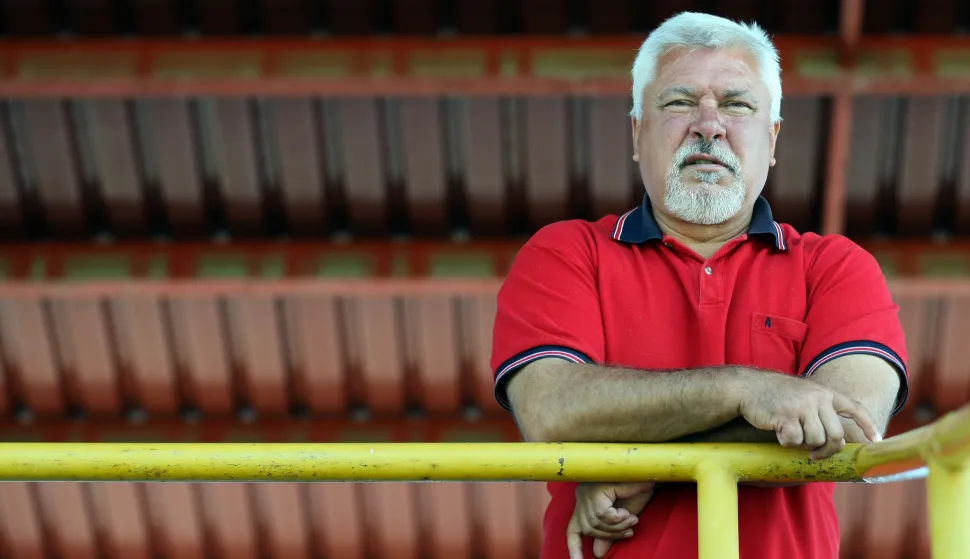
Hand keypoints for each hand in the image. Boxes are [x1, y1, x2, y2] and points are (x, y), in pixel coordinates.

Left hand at [566, 482, 654, 558]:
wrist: (648, 470)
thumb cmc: (637, 490)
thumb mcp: (623, 517)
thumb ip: (609, 533)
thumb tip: (597, 553)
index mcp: (585, 503)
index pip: (572, 531)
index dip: (574, 548)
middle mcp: (582, 495)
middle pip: (587, 529)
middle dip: (610, 534)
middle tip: (630, 530)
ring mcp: (587, 490)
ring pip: (595, 522)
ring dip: (617, 527)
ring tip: (632, 520)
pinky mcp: (595, 487)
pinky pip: (602, 514)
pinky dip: (616, 519)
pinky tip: (627, 514)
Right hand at [737, 371, 879, 459]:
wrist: (749, 387)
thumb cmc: (776, 395)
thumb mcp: (804, 394)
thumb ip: (820, 409)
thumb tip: (835, 438)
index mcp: (825, 392)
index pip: (854, 408)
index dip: (867, 425)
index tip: (876, 441)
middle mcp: (817, 398)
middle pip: (835, 435)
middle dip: (827, 450)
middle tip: (816, 455)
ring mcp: (803, 406)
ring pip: (816, 441)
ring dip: (803, 445)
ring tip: (791, 435)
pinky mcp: (787, 416)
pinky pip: (796, 441)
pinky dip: (787, 442)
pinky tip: (779, 433)